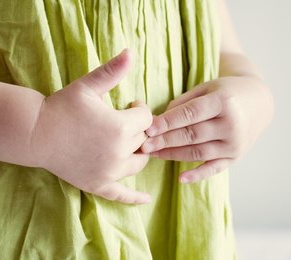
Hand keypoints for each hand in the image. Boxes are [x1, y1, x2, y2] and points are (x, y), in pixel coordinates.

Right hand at [32, 49, 152, 203]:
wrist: (36, 132)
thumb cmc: (62, 107)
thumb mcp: (87, 86)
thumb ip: (112, 71)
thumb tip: (131, 51)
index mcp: (120, 128)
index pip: (146, 119)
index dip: (139, 110)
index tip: (129, 105)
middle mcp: (119, 153)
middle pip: (143, 140)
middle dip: (137, 128)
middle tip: (124, 120)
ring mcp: (109, 172)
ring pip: (138, 162)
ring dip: (138, 151)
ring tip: (126, 141)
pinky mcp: (98, 184)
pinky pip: (120, 195)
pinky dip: (134, 198)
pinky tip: (146, 199)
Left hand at [141, 76, 272, 182]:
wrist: (257, 103)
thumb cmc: (225, 93)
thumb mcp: (205, 89)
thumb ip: (182, 103)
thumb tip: (157, 121)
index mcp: (223, 102)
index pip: (189, 114)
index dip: (167, 123)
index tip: (148, 129)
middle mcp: (231, 125)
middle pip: (191, 135)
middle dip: (165, 141)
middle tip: (144, 145)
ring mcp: (234, 144)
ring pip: (198, 152)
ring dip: (173, 155)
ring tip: (153, 154)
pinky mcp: (235, 157)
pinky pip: (214, 169)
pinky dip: (197, 175)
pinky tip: (181, 178)